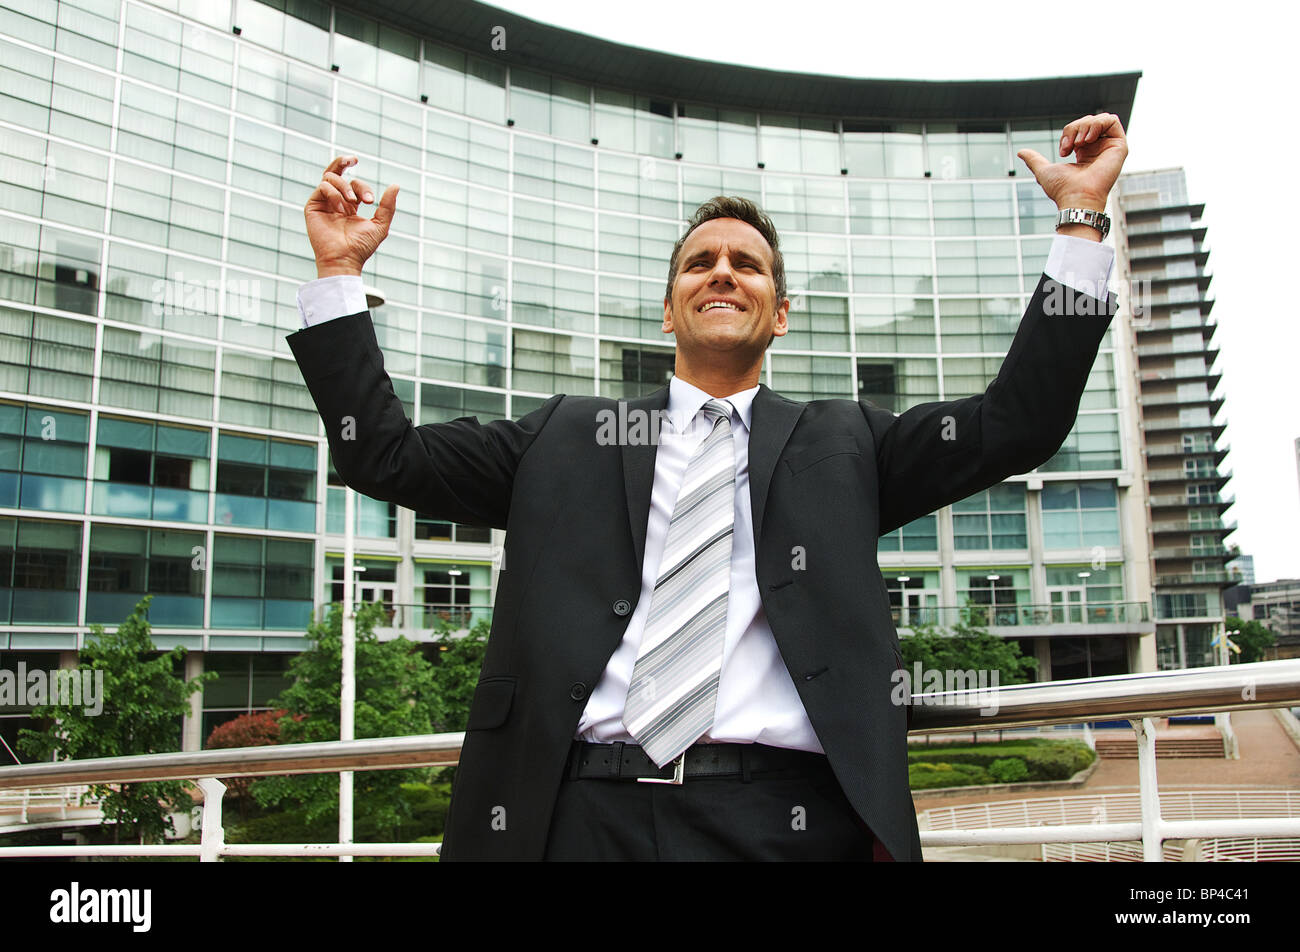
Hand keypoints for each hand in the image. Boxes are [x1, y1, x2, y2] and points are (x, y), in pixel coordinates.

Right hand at [304, 155, 398, 276]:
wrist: (345, 259)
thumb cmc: (361, 246)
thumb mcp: (380, 224)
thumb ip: (387, 206)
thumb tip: (395, 185)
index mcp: (350, 205)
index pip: (355, 185)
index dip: (363, 188)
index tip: (370, 201)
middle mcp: (335, 201)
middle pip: (336, 172)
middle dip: (343, 161)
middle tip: (354, 159)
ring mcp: (323, 203)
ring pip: (330, 177)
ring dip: (344, 186)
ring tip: (351, 202)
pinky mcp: (313, 206)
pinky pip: (322, 186)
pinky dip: (334, 193)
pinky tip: (341, 208)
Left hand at [1017, 113, 1127, 212]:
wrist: (1075, 198)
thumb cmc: (1062, 189)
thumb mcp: (1044, 170)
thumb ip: (1034, 160)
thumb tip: (1021, 152)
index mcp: (1085, 152)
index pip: (1079, 128)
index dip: (1069, 132)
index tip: (1063, 150)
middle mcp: (1099, 149)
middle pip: (1088, 121)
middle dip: (1075, 128)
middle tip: (1070, 146)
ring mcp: (1110, 147)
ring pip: (1099, 119)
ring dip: (1085, 126)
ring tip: (1079, 143)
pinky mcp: (1119, 146)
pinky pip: (1112, 120)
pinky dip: (1097, 124)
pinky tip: (1088, 139)